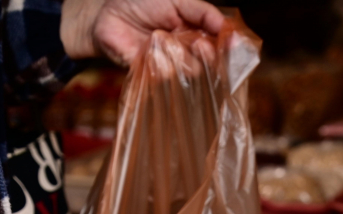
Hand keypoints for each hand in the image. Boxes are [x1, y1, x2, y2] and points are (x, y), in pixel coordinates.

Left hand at [61, 0, 224, 65]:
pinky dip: (160, 59)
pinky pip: (167, 75)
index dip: (228, 44)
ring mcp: (172, 65)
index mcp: (196, 31)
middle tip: (199, 43)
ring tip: (163, 37)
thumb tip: (227, 26)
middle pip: (211, 63)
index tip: (234, 42)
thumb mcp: (178, 0)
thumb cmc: (142, 4)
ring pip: (192, 70)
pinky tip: (150, 46)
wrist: (108, 16)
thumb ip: (203, 12)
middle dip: (208, 53)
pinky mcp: (154, 76)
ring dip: (180, 54)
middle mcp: (188, 51)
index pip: (220, 43)